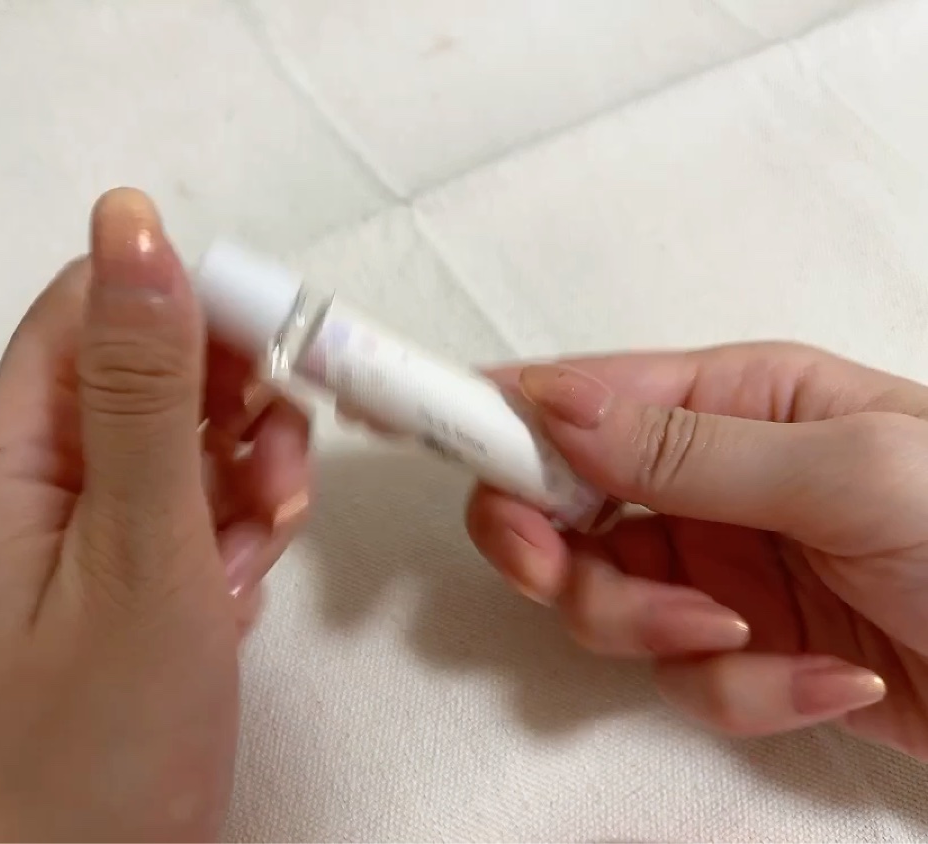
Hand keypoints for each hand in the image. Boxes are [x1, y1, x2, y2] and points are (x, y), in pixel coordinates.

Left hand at [0, 188, 309, 840]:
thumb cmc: (96, 742)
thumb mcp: (139, 549)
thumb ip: (143, 387)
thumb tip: (131, 222)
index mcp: (12, 444)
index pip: (101, 303)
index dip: (196, 308)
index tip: (283, 356)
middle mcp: (37, 471)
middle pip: (151, 366)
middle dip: (233, 403)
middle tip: (276, 476)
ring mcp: (81, 525)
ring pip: (185, 436)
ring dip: (246, 470)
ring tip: (262, 540)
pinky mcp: (122, 572)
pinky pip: (191, 505)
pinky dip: (234, 527)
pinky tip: (241, 581)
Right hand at [467, 342, 927, 757]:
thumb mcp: (848, 473)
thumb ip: (688, 449)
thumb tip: (557, 409)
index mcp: (732, 402)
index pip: (572, 394)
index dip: (482, 406)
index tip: (400, 417)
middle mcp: (710, 480)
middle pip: (558, 506)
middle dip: (554, 548)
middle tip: (565, 569)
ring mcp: (720, 565)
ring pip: (606, 601)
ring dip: (657, 630)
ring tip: (740, 631)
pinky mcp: (743, 646)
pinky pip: (683, 676)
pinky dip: (741, 689)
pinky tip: (822, 678)